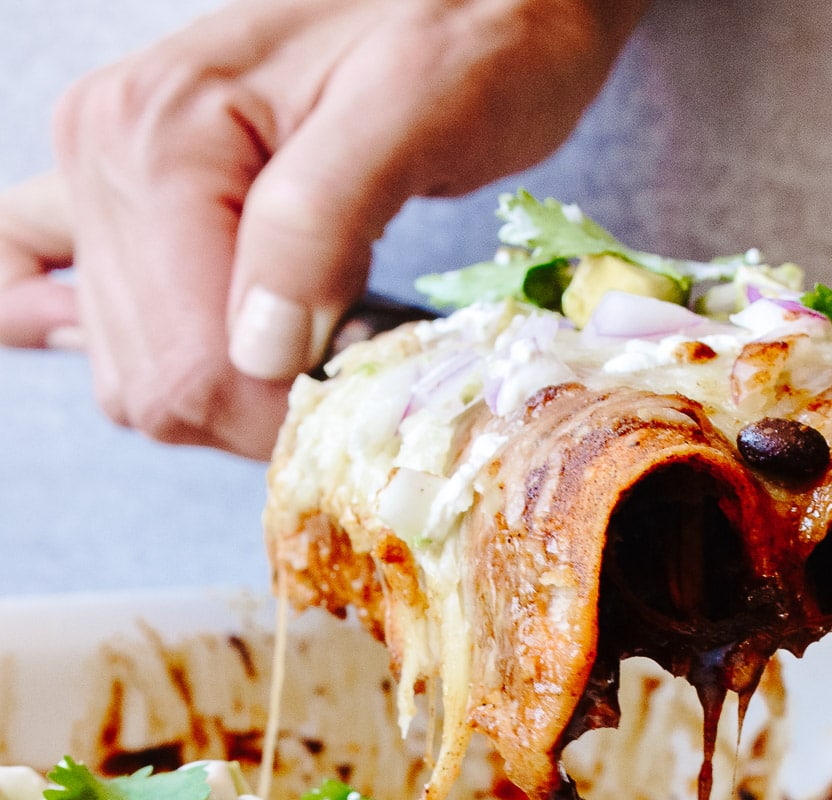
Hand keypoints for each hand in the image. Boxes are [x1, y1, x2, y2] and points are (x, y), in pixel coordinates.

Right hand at [0, 0, 647, 458]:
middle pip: (154, 384)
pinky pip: (50, 292)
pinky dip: (122, 345)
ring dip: (229, 396)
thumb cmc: (469, 39)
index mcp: (159, 137)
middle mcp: (106, 152)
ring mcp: (104, 176)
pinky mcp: (125, 198)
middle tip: (347, 372)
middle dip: (258, 412)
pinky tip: (193, 350)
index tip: (362, 401)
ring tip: (314, 341)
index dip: (280, 417)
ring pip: (134, 377)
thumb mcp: (414, 112)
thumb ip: (320, 223)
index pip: (189, 366)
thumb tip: (254, 352)